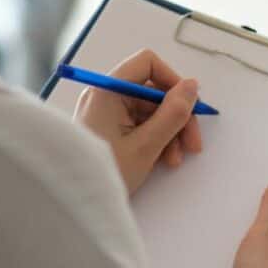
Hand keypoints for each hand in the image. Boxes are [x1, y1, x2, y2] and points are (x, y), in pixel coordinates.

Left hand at [74, 49, 203, 194]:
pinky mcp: (107, 128)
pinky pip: (139, 124)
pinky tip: (163, 160)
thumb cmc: (107, 172)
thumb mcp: (147, 145)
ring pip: (150, 110)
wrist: (75, 203)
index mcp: (108, 92)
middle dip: (176, 116)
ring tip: (175, 159)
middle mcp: (104, 96)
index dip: (172, 81)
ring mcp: (105, 112)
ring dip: (169, 132)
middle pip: (152, 91)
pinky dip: (156, 139)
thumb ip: (173, 113)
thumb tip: (192, 86)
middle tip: (192, 144)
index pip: (147, 64)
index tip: (188, 107)